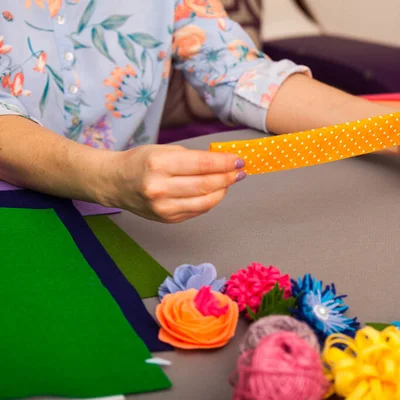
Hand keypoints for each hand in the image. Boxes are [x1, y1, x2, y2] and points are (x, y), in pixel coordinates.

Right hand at [107, 144, 244, 222]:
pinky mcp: (167, 219)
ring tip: (230, 181)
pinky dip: (210, 200)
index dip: (225, 163)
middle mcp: (159, 188)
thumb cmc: (140, 162)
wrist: (115, 183)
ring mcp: (163, 207)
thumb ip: (193, 157)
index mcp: (158, 164)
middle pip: (206, 184)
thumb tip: (223, 162)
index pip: (202, 164)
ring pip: (205, 201)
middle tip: (240, 171)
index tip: (239, 160)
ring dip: (223, 190)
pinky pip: (197, 210)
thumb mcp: (164, 150)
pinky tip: (215, 191)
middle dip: (228, 177)